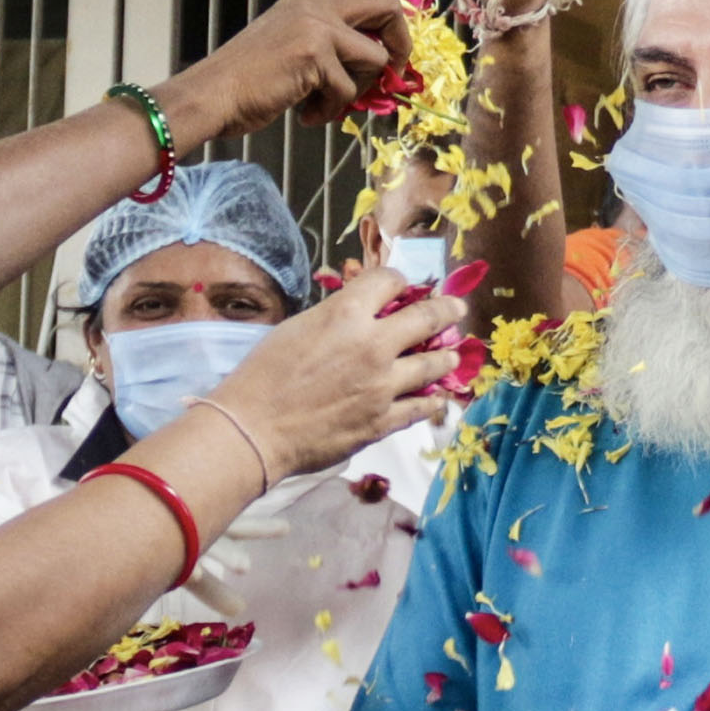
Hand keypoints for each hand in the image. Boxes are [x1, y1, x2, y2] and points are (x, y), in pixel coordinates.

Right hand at [162, 0, 411, 150]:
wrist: (212, 94)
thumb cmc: (245, 82)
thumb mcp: (288, 48)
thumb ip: (326, 46)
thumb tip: (376, 65)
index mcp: (307, 2)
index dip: (388, 27)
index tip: (390, 57)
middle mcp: (314, 7)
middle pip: (386, 7)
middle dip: (400, 45)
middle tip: (391, 77)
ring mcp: (315, 28)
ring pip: (374, 58)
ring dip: (356, 90)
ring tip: (324, 104)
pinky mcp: (313, 54)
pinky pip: (347, 89)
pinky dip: (331, 109)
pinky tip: (306, 114)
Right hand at [210, 269, 465, 478]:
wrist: (253, 429)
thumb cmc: (263, 375)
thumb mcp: (297, 327)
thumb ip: (336, 316)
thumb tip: (360, 314)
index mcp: (346, 313)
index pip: (389, 280)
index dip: (397, 281)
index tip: (401, 287)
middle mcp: (373, 345)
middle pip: (428, 317)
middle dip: (446, 309)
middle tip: (456, 309)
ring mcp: (383, 386)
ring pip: (434, 365)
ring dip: (446, 356)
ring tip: (452, 354)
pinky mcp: (383, 421)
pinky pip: (421, 407)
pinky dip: (431, 399)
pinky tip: (435, 396)